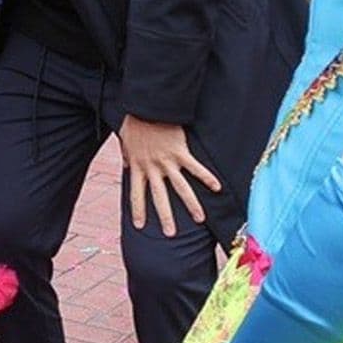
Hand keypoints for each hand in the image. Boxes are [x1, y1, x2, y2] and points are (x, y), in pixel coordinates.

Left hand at [118, 116, 220, 237]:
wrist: (147, 107)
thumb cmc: (135, 122)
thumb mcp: (125, 140)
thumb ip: (126, 155)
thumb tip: (126, 164)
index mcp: (138, 166)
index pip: (136, 194)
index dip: (138, 210)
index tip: (139, 226)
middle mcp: (152, 168)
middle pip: (160, 197)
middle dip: (165, 217)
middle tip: (170, 235)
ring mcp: (167, 162)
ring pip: (181, 188)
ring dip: (191, 205)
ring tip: (199, 219)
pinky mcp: (181, 152)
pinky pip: (195, 168)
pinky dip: (207, 177)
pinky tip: (217, 188)